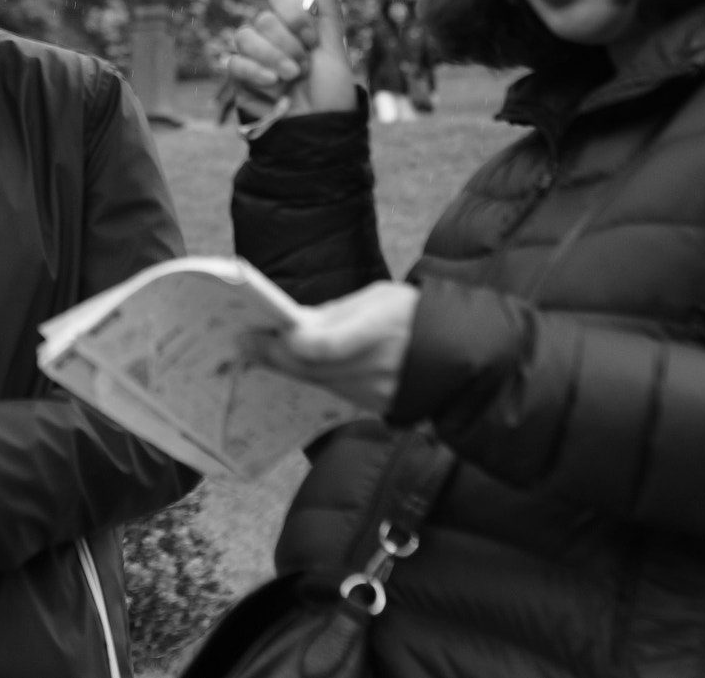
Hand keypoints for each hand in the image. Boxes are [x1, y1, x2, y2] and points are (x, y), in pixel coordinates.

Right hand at [225, 0, 356, 119]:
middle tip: (304, 65)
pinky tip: (273, 83)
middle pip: (263, 18)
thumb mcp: (335, 52)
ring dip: (273, 57)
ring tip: (291, 77)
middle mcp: (272, 38)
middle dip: (288, 44)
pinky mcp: (240, 78)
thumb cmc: (331, 94)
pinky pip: (234, 62)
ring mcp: (254, 57)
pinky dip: (255, 71)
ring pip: (245, 37)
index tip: (311, 38)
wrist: (317, 130)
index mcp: (295, 28)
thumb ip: (329, 13)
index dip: (293, 14)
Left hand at [255, 282, 418, 416]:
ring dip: (288, 368)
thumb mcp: (380, 298)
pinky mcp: (377, 407)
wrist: (460, 353)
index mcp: (381, 329)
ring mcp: (377, 393)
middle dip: (274, 355)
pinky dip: (312, 377)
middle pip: (311, 368)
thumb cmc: (414, 314)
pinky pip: (334, 392)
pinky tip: (292, 365)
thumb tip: (296, 323)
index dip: (289, 344)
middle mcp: (378, 367)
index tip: (261, 333)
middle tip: (244, 343)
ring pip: (318, 382)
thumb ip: (338, 313)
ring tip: (259, 351)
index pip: (324, 346)